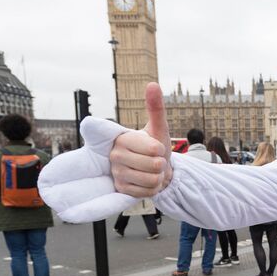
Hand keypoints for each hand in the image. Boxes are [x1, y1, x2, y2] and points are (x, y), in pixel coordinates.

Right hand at [110, 83, 172, 197]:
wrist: (154, 168)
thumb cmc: (155, 145)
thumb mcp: (158, 127)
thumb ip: (156, 107)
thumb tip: (153, 84)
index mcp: (122, 138)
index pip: (153, 148)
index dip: (161, 149)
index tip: (155, 148)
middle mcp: (114, 155)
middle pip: (154, 165)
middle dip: (162, 164)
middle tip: (154, 161)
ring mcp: (116, 173)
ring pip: (152, 179)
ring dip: (159, 176)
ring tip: (151, 171)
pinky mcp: (120, 189)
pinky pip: (149, 191)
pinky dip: (154, 188)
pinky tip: (147, 181)